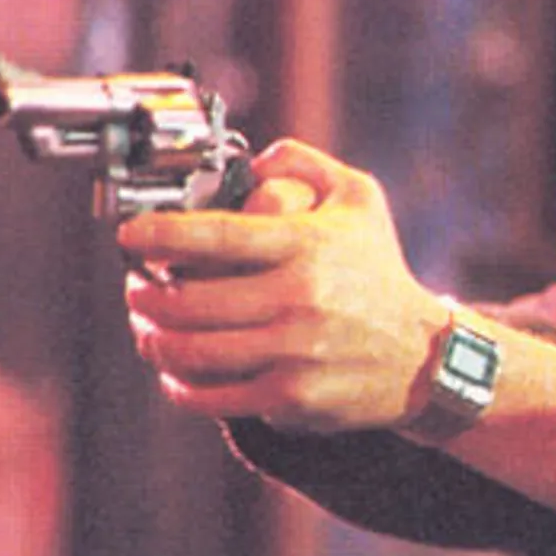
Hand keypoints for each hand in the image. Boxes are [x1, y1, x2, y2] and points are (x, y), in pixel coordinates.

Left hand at [119, 139, 448, 431]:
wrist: (424, 355)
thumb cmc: (380, 274)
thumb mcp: (361, 200)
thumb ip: (308, 163)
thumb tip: (256, 159)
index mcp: (307, 245)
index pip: (215, 235)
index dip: (158, 234)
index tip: (130, 236)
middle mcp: (299, 297)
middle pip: (187, 300)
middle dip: (144, 296)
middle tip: (137, 291)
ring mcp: (294, 350)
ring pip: (191, 350)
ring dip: (154, 341)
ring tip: (150, 331)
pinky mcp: (292, 395)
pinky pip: (213, 395)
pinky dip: (181, 386)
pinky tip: (177, 373)